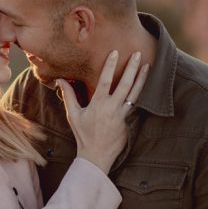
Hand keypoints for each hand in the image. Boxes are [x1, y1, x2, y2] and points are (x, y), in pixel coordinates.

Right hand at [55, 50, 148, 172]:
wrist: (97, 156)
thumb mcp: (73, 115)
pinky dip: (140, 93)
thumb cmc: (83, 134)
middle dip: (132, 67)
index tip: (115, 52)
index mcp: (99, 104)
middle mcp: (113, 108)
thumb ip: (69, 95)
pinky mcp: (129, 121)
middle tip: (138, 53)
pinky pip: (136, 104)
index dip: (110, 65)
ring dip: (142, 79)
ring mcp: (123, 115)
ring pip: (135, 93)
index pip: (105, 80)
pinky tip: (144, 85)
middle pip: (125, 84)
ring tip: (148, 66)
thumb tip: (60, 80)